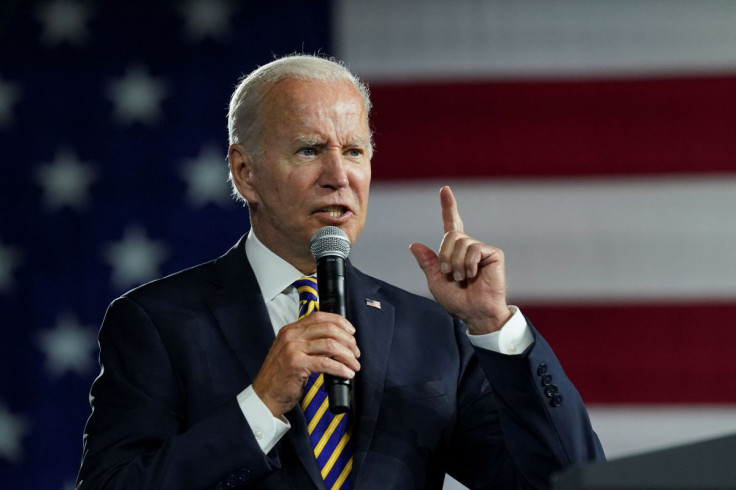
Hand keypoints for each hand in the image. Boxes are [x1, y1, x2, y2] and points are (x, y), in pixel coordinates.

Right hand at [252, 312, 359, 416]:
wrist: (264, 396)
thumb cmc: (280, 377)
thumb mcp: (291, 352)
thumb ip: (308, 343)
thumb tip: (336, 341)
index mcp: (290, 330)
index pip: (319, 316)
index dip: (340, 322)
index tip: (351, 332)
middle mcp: (291, 336)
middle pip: (328, 329)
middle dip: (348, 341)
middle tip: (356, 352)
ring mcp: (293, 349)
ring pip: (330, 345)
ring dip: (347, 356)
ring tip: (354, 365)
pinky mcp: (296, 364)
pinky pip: (326, 363)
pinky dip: (340, 368)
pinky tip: (347, 373)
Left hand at [410, 186, 511, 334]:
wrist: (475, 312)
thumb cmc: (457, 300)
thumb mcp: (436, 281)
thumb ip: (427, 263)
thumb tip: (414, 244)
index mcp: (454, 251)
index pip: (451, 224)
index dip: (448, 207)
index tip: (445, 190)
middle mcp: (468, 246)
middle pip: (450, 235)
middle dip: (445, 256)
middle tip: (451, 274)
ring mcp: (481, 249)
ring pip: (461, 242)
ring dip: (456, 263)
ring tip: (464, 278)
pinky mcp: (493, 253)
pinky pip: (473, 249)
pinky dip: (468, 265)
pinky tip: (474, 275)